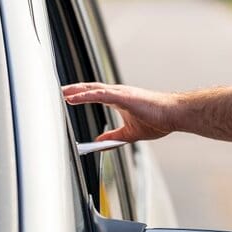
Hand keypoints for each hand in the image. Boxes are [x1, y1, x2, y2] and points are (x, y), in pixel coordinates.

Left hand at [62, 82, 177, 142]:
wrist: (173, 115)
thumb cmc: (159, 120)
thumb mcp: (129, 133)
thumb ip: (113, 136)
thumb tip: (99, 142)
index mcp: (121, 100)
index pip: (96, 94)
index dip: (81, 95)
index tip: (68, 97)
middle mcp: (119, 93)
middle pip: (90, 89)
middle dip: (73, 90)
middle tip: (58, 92)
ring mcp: (121, 93)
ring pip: (92, 89)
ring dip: (75, 91)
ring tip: (61, 93)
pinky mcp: (124, 97)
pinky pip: (100, 94)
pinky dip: (85, 95)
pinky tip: (73, 98)